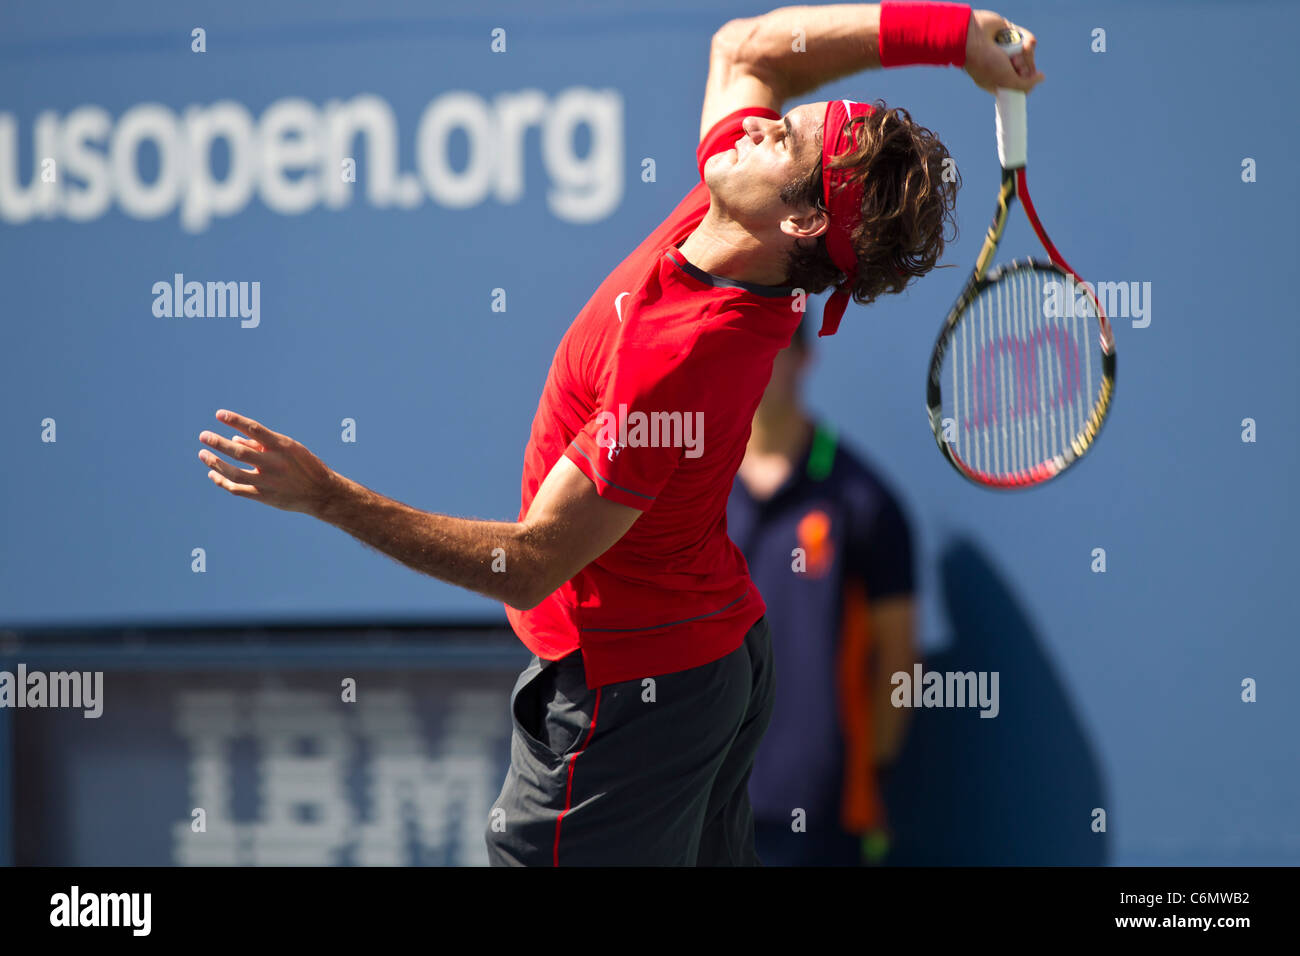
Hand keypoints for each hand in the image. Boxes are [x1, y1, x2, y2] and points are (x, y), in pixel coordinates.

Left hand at [198, 409, 339, 515]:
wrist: (321, 493)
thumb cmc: (304, 466)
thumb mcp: (289, 449)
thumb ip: (262, 444)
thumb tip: (234, 439)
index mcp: (282, 446)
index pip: (254, 429)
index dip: (235, 420)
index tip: (219, 414)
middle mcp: (274, 463)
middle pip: (239, 452)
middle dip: (218, 443)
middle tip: (203, 436)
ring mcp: (268, 482)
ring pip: (234, 472)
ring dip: (215, 462)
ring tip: (203, 454)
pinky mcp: (263, 496)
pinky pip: (237, 489)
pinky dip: (222, 481)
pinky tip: (212, 473)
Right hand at [965, 9, 1043, 92]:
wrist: (972, 37)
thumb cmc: (985, 63)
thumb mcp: (1006, 81)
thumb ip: (1025, 84)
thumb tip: (1041, 78)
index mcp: (997, 81)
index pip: (1019, 84)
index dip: (1025, 82)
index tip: (1021, 80)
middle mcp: (1003, 67)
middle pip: (1027, 70)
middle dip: (1024, 68)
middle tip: (1013, 66)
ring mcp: (1008, 51)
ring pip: (1029, 55)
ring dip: (1025, 55)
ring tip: (1011, 53)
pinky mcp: (1013, 35)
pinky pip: (1029, 40)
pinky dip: (1027, 41)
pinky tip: (1019, 42)